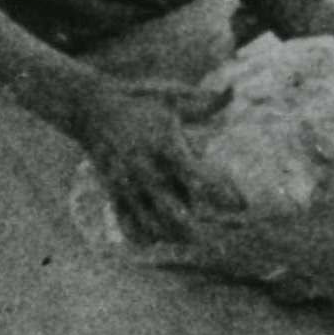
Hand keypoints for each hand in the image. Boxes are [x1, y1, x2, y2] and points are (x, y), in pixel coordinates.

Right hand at [72, 80, 243, 247]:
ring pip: (153, 226)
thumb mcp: (171, 96)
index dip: (223, 194)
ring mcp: (128, 185)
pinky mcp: (114, 192)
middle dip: (196, 232)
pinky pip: (129, 226)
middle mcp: (147, 171)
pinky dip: (145, 237)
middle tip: (217, 244)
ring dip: (174, 236)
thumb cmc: (138, 100)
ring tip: (191, 240)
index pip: (198, 178)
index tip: (244, 205)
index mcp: (165, 147)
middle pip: (175, 214)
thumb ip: (204, 101)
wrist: (90, 107)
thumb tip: (232, 90)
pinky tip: (159, 237)